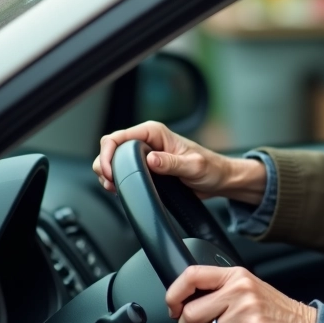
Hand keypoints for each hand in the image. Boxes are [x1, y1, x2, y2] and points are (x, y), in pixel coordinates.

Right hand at [91, 121, 265, 203]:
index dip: (108, 154)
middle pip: (111, 148)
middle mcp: (147, 141)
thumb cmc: (210, 168)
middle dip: (104, 165)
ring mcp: (144, 154)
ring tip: (115, 188)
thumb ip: (171, 163)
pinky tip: (121, 190)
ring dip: (109, 175)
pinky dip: (117, 181)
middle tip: (111, 183)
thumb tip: (151, 160)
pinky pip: (122, 172)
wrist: (218, 179)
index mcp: (155, 132)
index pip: (119, 137)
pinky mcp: (144, 168)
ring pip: (113, 160)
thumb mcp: (193, 166)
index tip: (110, 172)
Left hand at [166, 266, 317, 322]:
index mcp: (236, 275)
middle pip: (191, 313)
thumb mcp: (247, 288)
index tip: (173, 308)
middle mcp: (240, 290)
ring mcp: (247, 311)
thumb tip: (181, 304)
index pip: (192, 275)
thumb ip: (219, 290)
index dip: (174, 294)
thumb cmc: (272, 310)